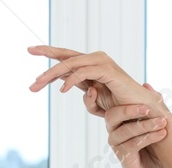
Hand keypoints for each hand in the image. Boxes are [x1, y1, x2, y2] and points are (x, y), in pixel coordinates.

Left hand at [28, 46, 159, 113]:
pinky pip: (84, 73)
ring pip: (70, 64)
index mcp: (91, 66)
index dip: (48, 53)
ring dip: (51, 74)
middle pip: (65, 57)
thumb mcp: (96, 103)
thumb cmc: (121, 109)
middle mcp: (96, 60)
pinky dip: (71, 80)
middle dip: (45, 60)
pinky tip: (62, 90)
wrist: (142, 113)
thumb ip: (83, 94)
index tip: (30, 51)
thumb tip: (67, 87)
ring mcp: (102, 63)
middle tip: (29, 66)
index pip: (66, 57)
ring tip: (38, 84)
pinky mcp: (108, 71)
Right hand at [101, 93, 168, 167]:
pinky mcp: (123, 156)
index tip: (113, 91)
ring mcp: (116, 144)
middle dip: (130, 110)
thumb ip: (150, 103)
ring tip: (163, 122)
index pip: (109, 104)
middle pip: (112, 115)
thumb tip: (146, 85)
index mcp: (117, 118)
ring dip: (146, 125)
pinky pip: (133, 144)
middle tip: (147, 108)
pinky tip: (162, 133)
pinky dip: (149, 137)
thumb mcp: (154, 119)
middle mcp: (113, 129)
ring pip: (126, 130)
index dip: (102, 98)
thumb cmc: (153, 142)